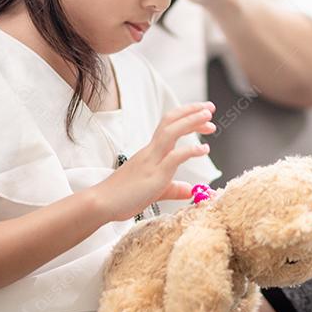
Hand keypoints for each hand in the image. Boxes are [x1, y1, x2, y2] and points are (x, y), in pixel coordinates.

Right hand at [93, 102, 217, 221]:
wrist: (102, 204)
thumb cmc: (124, 197)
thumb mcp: (155, 190)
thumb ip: (174, 188)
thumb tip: (190, 190)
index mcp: (150, 151)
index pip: (169, 125)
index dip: (187, 117)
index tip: (204, 116)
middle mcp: (151, 151)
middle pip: (171, 122)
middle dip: (192, 112)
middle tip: (210, 108)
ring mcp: (152, 161)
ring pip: (171, 132)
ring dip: (191, 122)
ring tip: (209, 117)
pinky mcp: (154, 175)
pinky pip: (173, 157)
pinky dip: (190, 151)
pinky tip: (204, 149)